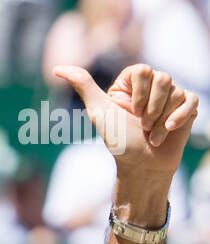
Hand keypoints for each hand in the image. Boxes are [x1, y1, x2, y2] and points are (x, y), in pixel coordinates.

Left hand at [54, 64, 198, 182]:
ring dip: (161, 120)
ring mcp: (171, 96)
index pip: (143, 70)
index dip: (139, 94)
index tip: (132, 113)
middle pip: (163, 78)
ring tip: (152, 134)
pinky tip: (169, 130)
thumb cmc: (120, 142)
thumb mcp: (99, 112)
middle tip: (142, 126)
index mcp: (133, 83)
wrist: (141, 168)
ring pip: (176, 92)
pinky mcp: (187, 108)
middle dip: (151, 109)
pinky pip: (192, 101)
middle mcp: (153, 86)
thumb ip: (83, 86)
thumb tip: (58, 68)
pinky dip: (180, 118)